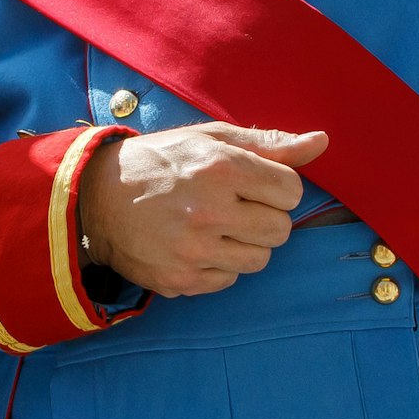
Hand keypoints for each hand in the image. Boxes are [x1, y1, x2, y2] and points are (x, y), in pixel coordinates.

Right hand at [78, 124, 328, 299]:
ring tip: (215, 226)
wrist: (96, 197)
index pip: (292, 191)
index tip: (254, 184)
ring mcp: (194, 250)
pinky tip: (195, 245)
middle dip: (264, 217)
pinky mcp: (181, 280)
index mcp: (221, 168)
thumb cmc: (161, 161)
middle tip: (234, 206)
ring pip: (259, 260)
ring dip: (245, 244)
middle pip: (281, 230)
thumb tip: (321, 142)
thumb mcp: (211, 138)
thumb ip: (269, 143)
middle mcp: (210, 210)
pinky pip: (228, 280)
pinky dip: (218, 266)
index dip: (277, 187)